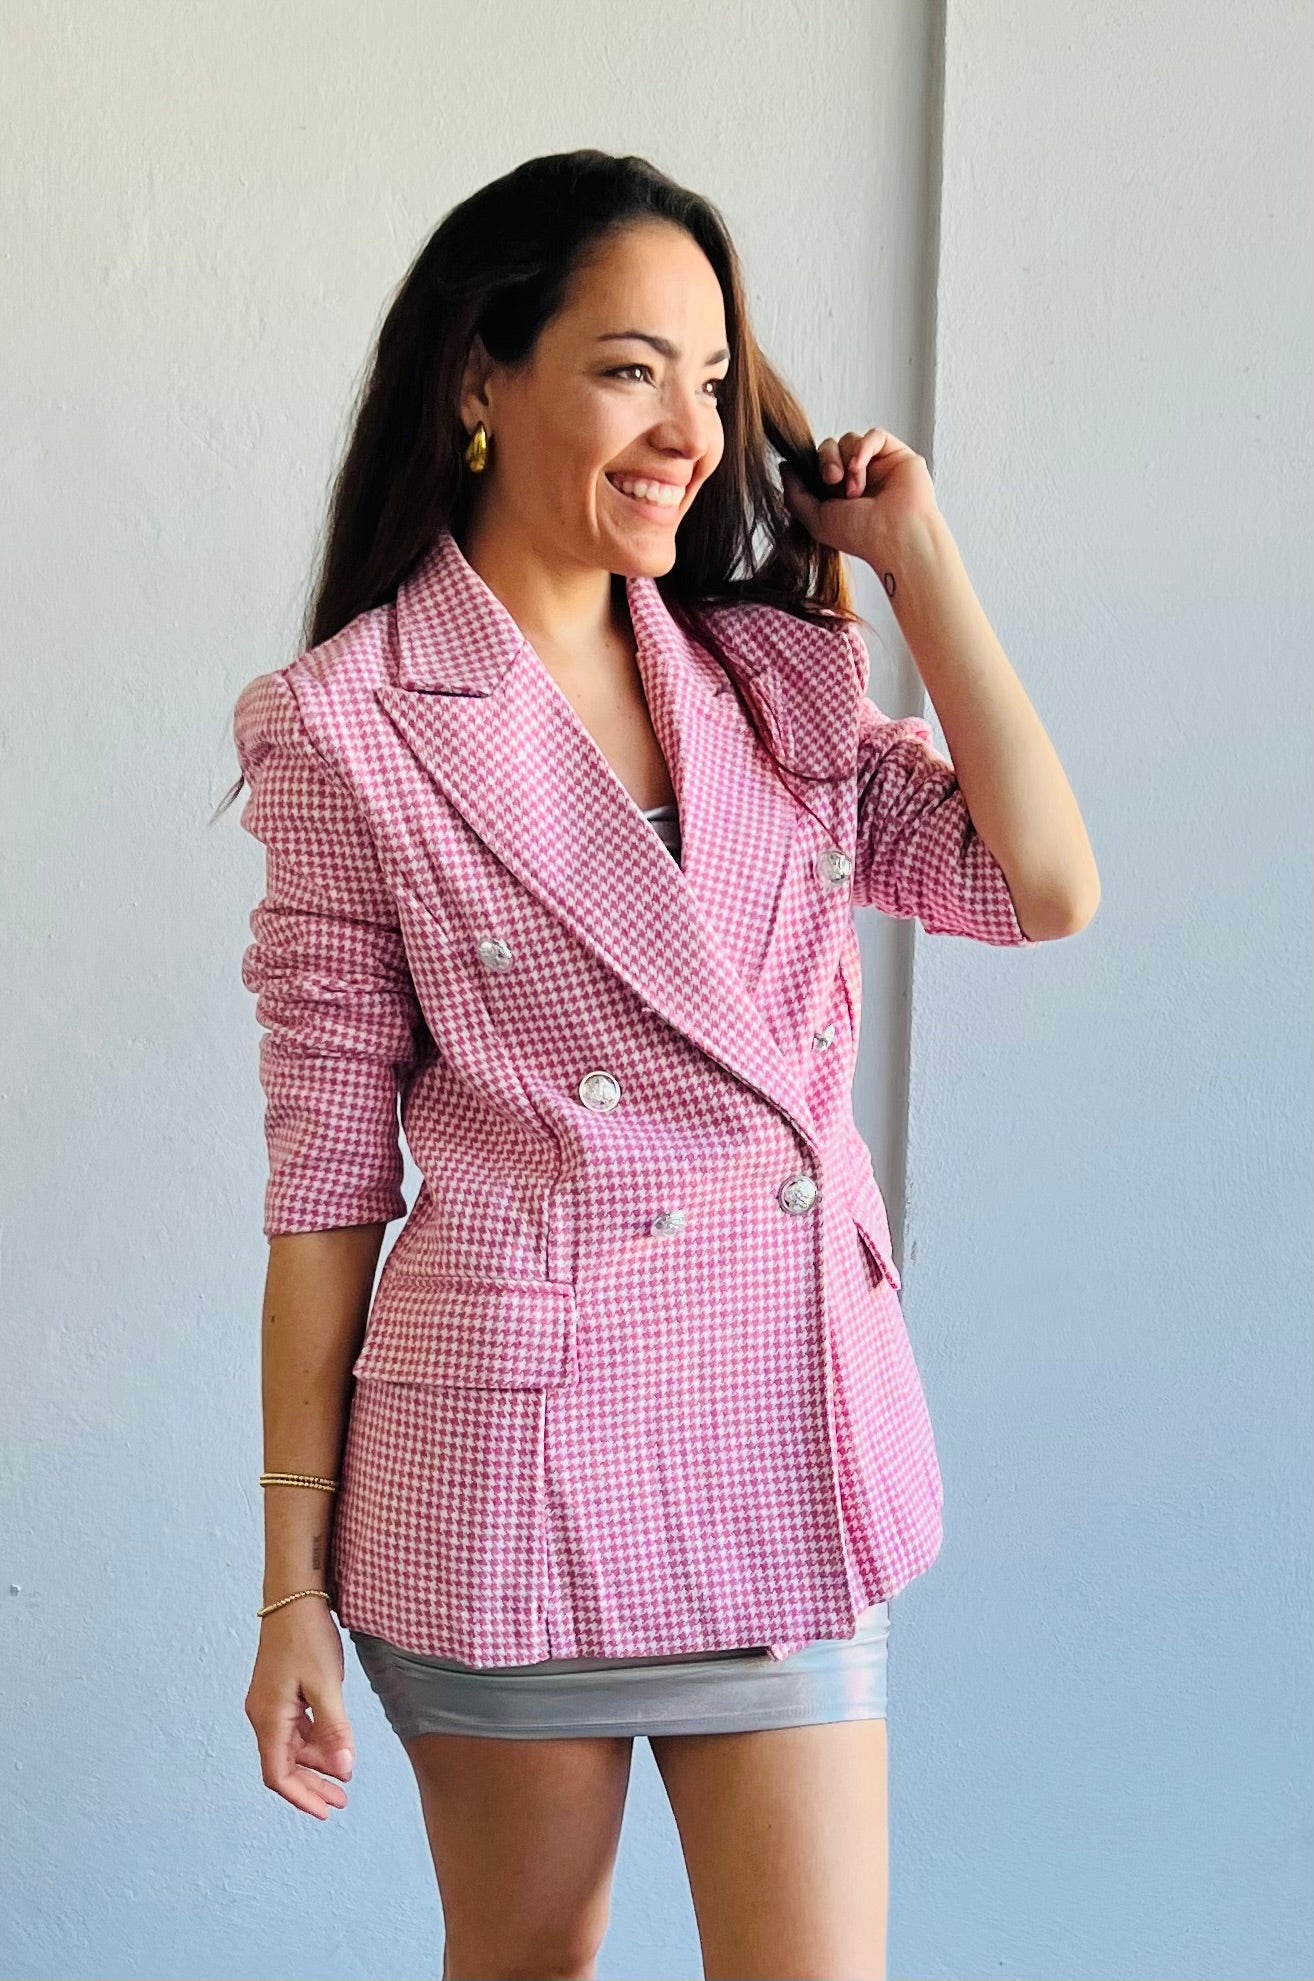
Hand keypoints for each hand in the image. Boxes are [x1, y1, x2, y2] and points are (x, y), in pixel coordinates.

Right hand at [245, 1599, 355, 1818]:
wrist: (294, 1595)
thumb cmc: (307, 1635)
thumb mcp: (326, 1684)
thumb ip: (334, 1729)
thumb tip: (343, 1769)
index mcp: (269, 1717)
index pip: (278, 1774)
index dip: (301, 1797)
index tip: (326, 1811)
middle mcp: (263, 1715)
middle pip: (284, 1765)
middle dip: (311, 1785)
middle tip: (340, 1801)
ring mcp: (270, 1703)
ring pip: (291, 1747)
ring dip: (315, 1763)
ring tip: (343, 1775)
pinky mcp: (280, 1692)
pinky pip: (295, 1728)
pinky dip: (314, 1741)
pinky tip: (334, 1745)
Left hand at [780, 427, 940, 564]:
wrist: (896, 536)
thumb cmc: (862, 535)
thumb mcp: (815, 519)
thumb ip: (795, 494)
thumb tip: (784, 467)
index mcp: (838, 493)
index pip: (818, 463)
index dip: (813, 466)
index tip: (818, 482)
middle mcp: (857, 478)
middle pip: (830, 447)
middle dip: (827, 460)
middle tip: (833, 480)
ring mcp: (877, 466)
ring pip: (850, 439)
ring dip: (848, 461)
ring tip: (856, 488)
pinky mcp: (897, 455)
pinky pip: (875, 435)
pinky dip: (864, 447)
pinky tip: (861, 467)